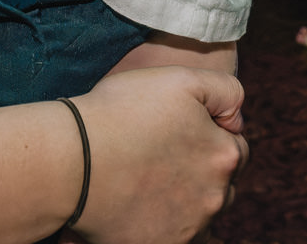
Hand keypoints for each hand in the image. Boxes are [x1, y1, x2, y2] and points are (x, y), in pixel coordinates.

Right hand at [71, 67, 247, 243]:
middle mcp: (215, 199)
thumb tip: (237, 119)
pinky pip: (174, 236)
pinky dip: (162, 223)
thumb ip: (225, 90)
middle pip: (220, 185)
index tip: (176, 130)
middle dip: (200, 171)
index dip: (209, 135)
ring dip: (183, 200)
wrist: (69, 161)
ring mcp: (188, 229)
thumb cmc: (120, 113)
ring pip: (198, 214)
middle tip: (158, 154)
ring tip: (145, 179)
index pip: (236, 149)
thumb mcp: (180, 79)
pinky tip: (137, 203)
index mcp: (225, 157)